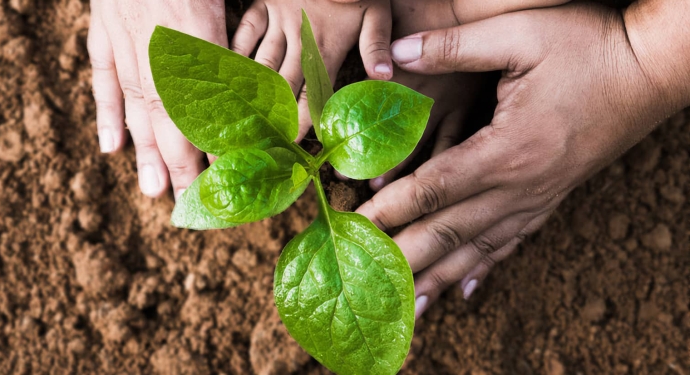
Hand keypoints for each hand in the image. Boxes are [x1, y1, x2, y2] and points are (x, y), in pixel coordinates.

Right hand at [87, 0, 226, 197]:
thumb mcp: (222, 4)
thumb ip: (235, 49)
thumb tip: (257, 92)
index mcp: (195, 39)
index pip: (203, 110)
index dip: (211, 149)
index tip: (222, 182)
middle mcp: (156, 47)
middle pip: (169, 117)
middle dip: (181, 163)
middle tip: (190, 202)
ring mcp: (125, 36)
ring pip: (136, 103)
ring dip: (146, 149)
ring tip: (154, 189)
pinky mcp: (105, 20)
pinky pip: (103, 71)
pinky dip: (107, 111)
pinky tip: (111, 146)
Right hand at [231, 0, 391, 139]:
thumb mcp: (376, 12)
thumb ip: (376, 46)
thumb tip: (383, 78)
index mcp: (325, 46)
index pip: (311, 92)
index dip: (301, 119)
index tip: (291, 145)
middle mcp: (298, 38)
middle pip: (282, 85)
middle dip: (273, 114)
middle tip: (261, 140)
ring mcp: (277, 21)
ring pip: (260, 62)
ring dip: (251, 90)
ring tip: (241, 118)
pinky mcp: (263, 5)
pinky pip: (245, 32)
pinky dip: (235, 53)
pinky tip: (226, 74)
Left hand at [357, 3, 687, 317]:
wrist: (653, 71)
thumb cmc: (589, 47)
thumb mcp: (520, 35)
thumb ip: (454, 47)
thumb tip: (396, 53)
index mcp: (508, 148)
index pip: (434, 189)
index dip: (389, 210)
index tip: (353, 227)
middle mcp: (521, 186)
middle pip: (449, 234)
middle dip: (402, 257)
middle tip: (362, 278)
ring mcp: (538, 199)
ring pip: (477, 250)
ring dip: (437, 278)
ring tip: (405, 306)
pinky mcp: (549, 200)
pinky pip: (509, 245)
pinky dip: (481, 270)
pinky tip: (463, 291)